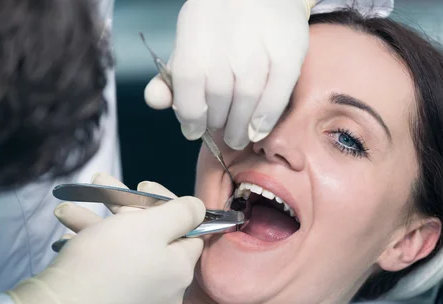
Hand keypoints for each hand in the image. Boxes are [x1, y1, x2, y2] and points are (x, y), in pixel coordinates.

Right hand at [7, 174, 205, 303]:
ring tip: (67, 212)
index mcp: (182, 270)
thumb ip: (183, 213)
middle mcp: (169, 291)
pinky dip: (96, 249)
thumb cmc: (107, 259)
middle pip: (154, 238)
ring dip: (100, 225)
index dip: (166, 205)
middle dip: (124, 208)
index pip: (188, 230)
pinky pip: (114, 271)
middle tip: (100, 187)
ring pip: (127, 251)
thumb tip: (200, 209)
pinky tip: (68, 236)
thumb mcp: (150, 225)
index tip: (141, 188)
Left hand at [144, 0, 315, 149]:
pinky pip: (275, 96)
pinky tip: (256, 130)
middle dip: (216, 122)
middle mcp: (227, 38)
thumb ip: (170, 76)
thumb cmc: (219, 27)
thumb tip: (154, 101)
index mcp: (196, 34)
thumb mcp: (189, 44)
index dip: (189, 114)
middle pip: (218, 96)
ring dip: (239, 127)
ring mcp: (260, 45)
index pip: (187, 82)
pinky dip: (264, 119)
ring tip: (237, 137)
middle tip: (220, 130)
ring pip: (246, 98)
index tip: (193, 130)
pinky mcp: (288, 53)